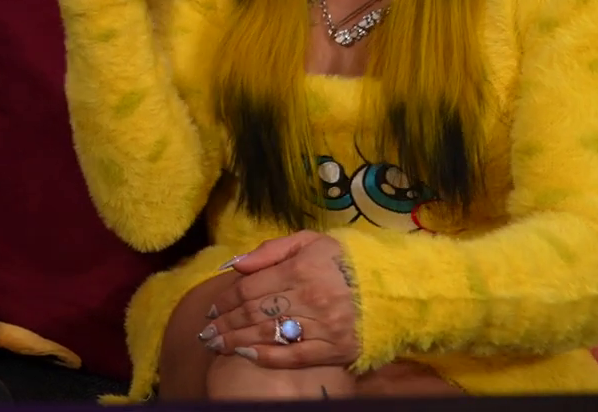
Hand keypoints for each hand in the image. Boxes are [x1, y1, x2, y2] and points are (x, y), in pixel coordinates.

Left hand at [205, 231, 361, 368]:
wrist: (392, 287)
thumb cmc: (344, 261)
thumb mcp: (310, 241)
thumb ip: (271, 250)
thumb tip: (235, 264)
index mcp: (300, 269)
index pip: (250, 287)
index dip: (226, 299)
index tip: (212, 308)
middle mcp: (309, 298)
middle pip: (254, 313)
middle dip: (225, 323)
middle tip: (206, 332)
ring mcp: (322, 326)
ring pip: (268, 335)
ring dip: (237, 341)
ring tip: (217, 345)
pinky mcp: (335, 349)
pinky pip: (293, 356)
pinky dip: (267, 357)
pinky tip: (246, 355)